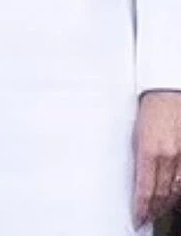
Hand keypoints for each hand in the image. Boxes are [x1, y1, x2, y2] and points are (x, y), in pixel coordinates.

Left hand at [134, 90, 180, 225]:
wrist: (168, 95)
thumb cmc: (149, 110)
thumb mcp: (136, 133)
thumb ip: (139, 157)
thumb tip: (137, 179)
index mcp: (149, 151)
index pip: (145, 189)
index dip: (141, 207)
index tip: (137, 217)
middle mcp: (167, 157)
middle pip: (161, 194)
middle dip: (153, 209)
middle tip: (146, 218)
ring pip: (176, 191)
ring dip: (166, 204)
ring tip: (158, 212)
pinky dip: (178, 193)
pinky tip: (173, 198)